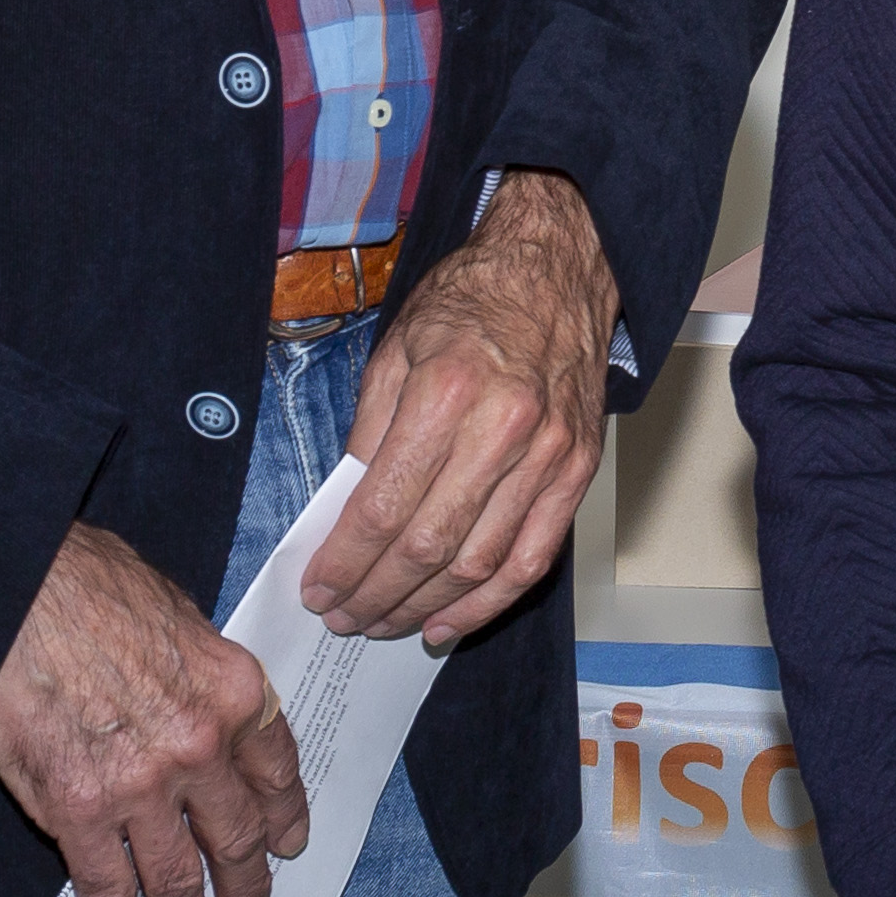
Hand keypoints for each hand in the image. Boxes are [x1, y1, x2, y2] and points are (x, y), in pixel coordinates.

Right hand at [0, 522, 309, 896]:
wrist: (14, 587)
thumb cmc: (89, 585)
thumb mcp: (180, 617)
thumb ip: (203, 679)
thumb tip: (205, 719)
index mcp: (238, 694)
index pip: (278, 773)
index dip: (284, 818)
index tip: (287, 845)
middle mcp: (203, 746)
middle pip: (237, 837)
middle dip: (245, 886)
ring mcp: (143, 784)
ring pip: (178, 876)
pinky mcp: (79, 809)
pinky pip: (109, 885)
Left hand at [312, 170, 620, 644]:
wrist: (558, 272)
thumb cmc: (470, 304)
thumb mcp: (396, 349)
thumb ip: (369, 433)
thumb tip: (344, 513)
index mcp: (448, 393)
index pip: (385, 507)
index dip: (345, 562)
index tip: (317, 589)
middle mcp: (504, 430)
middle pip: (429, 546)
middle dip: (376, 594)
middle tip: (342, 617)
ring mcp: (550, 456)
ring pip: (479, 563)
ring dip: (424, 608)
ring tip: (384, 623)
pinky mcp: (578, 472)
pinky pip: (534, 557)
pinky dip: (489, 603)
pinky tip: (449, 623)